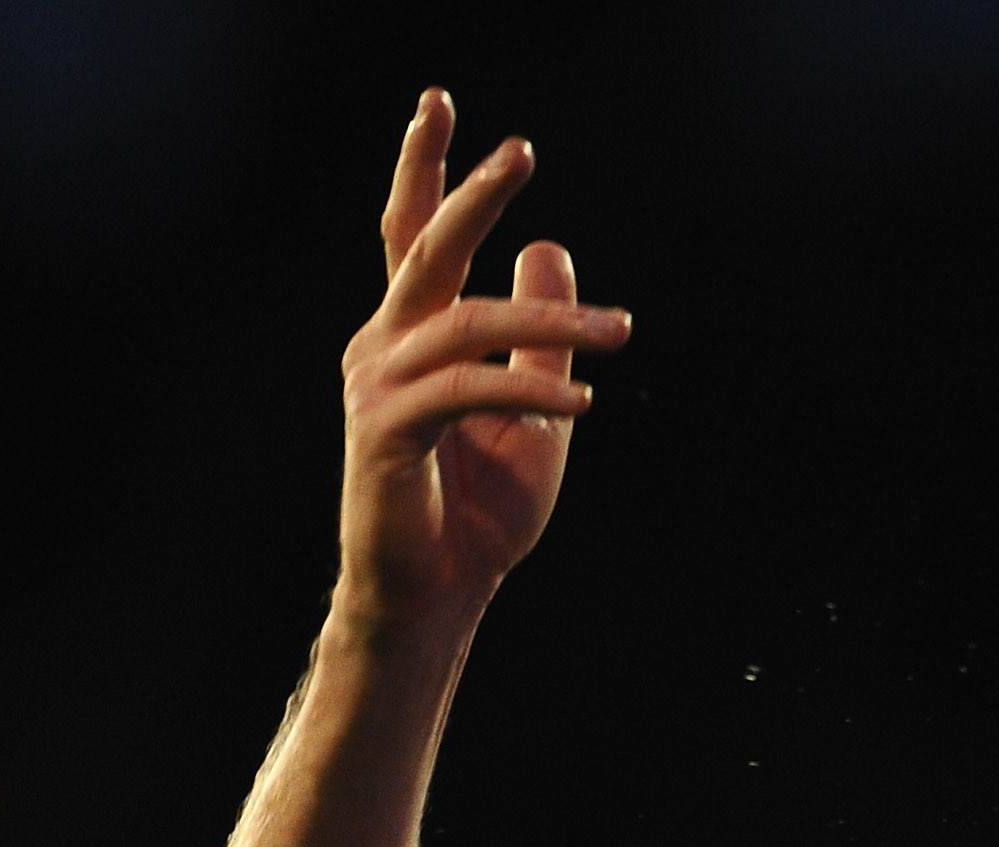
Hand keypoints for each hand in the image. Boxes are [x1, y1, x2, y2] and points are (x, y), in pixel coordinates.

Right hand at [334, 89, 631, 627]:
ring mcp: (377, 385)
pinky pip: (467, 390)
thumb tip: (551, 248)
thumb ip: (541, 335)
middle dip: (471, 193)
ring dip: (552, 323)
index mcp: (410, 335)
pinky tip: (586, 402)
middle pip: (424, 247)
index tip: (444, 103)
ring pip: (467, 322)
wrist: (437, 592)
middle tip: (522, 148)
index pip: (416, 235)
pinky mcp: (387, 430)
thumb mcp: (534, 409)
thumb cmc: (480, 510)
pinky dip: (529, 390)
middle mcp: (382, 345)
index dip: (430, 170)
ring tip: (620, 331)